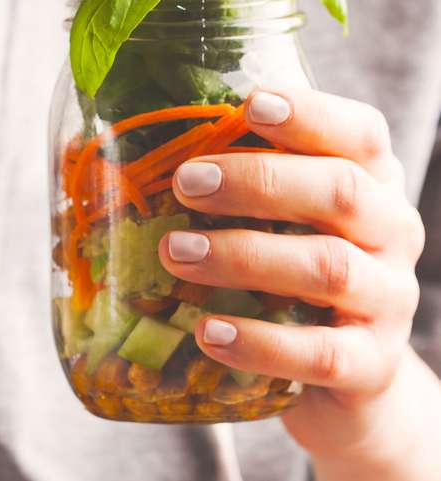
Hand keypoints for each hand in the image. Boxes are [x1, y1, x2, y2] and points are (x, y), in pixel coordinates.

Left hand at [158, 87, 430, 468]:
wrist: (346, 376)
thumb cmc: (288, 275)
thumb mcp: (270, 221)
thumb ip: (217, 182)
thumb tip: (93, 148)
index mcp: (368, 182)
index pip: (358, 134)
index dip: (310, 116)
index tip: (250, 106)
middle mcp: (390, 232)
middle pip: (341, 191)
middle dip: (258, 182)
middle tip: (186, 182)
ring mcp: (387, 300)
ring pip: (329, 268)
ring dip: (244, 256)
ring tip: (174, 253)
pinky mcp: (370, 365)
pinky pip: (321, 354)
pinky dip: (261, 342)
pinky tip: (208, 332)